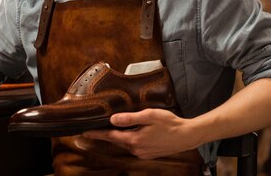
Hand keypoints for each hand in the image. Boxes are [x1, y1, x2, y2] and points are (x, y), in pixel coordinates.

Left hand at [82, 108, 197, 158]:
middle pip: (116, 140)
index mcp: (135, 140)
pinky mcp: (148, 154)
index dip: (96, 134)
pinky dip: (127, 139)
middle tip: (93, 128)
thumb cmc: (169, 123)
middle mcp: (136, 149)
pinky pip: (133, 146)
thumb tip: (112, 119)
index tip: (84, 132)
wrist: (187, 136)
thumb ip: (129, 118)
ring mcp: (142, 153)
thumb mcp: (148, 116)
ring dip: (117, 136)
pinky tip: (127, 132)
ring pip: (125, 143)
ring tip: (108, 128)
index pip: (110, 136)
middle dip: (105, 134)